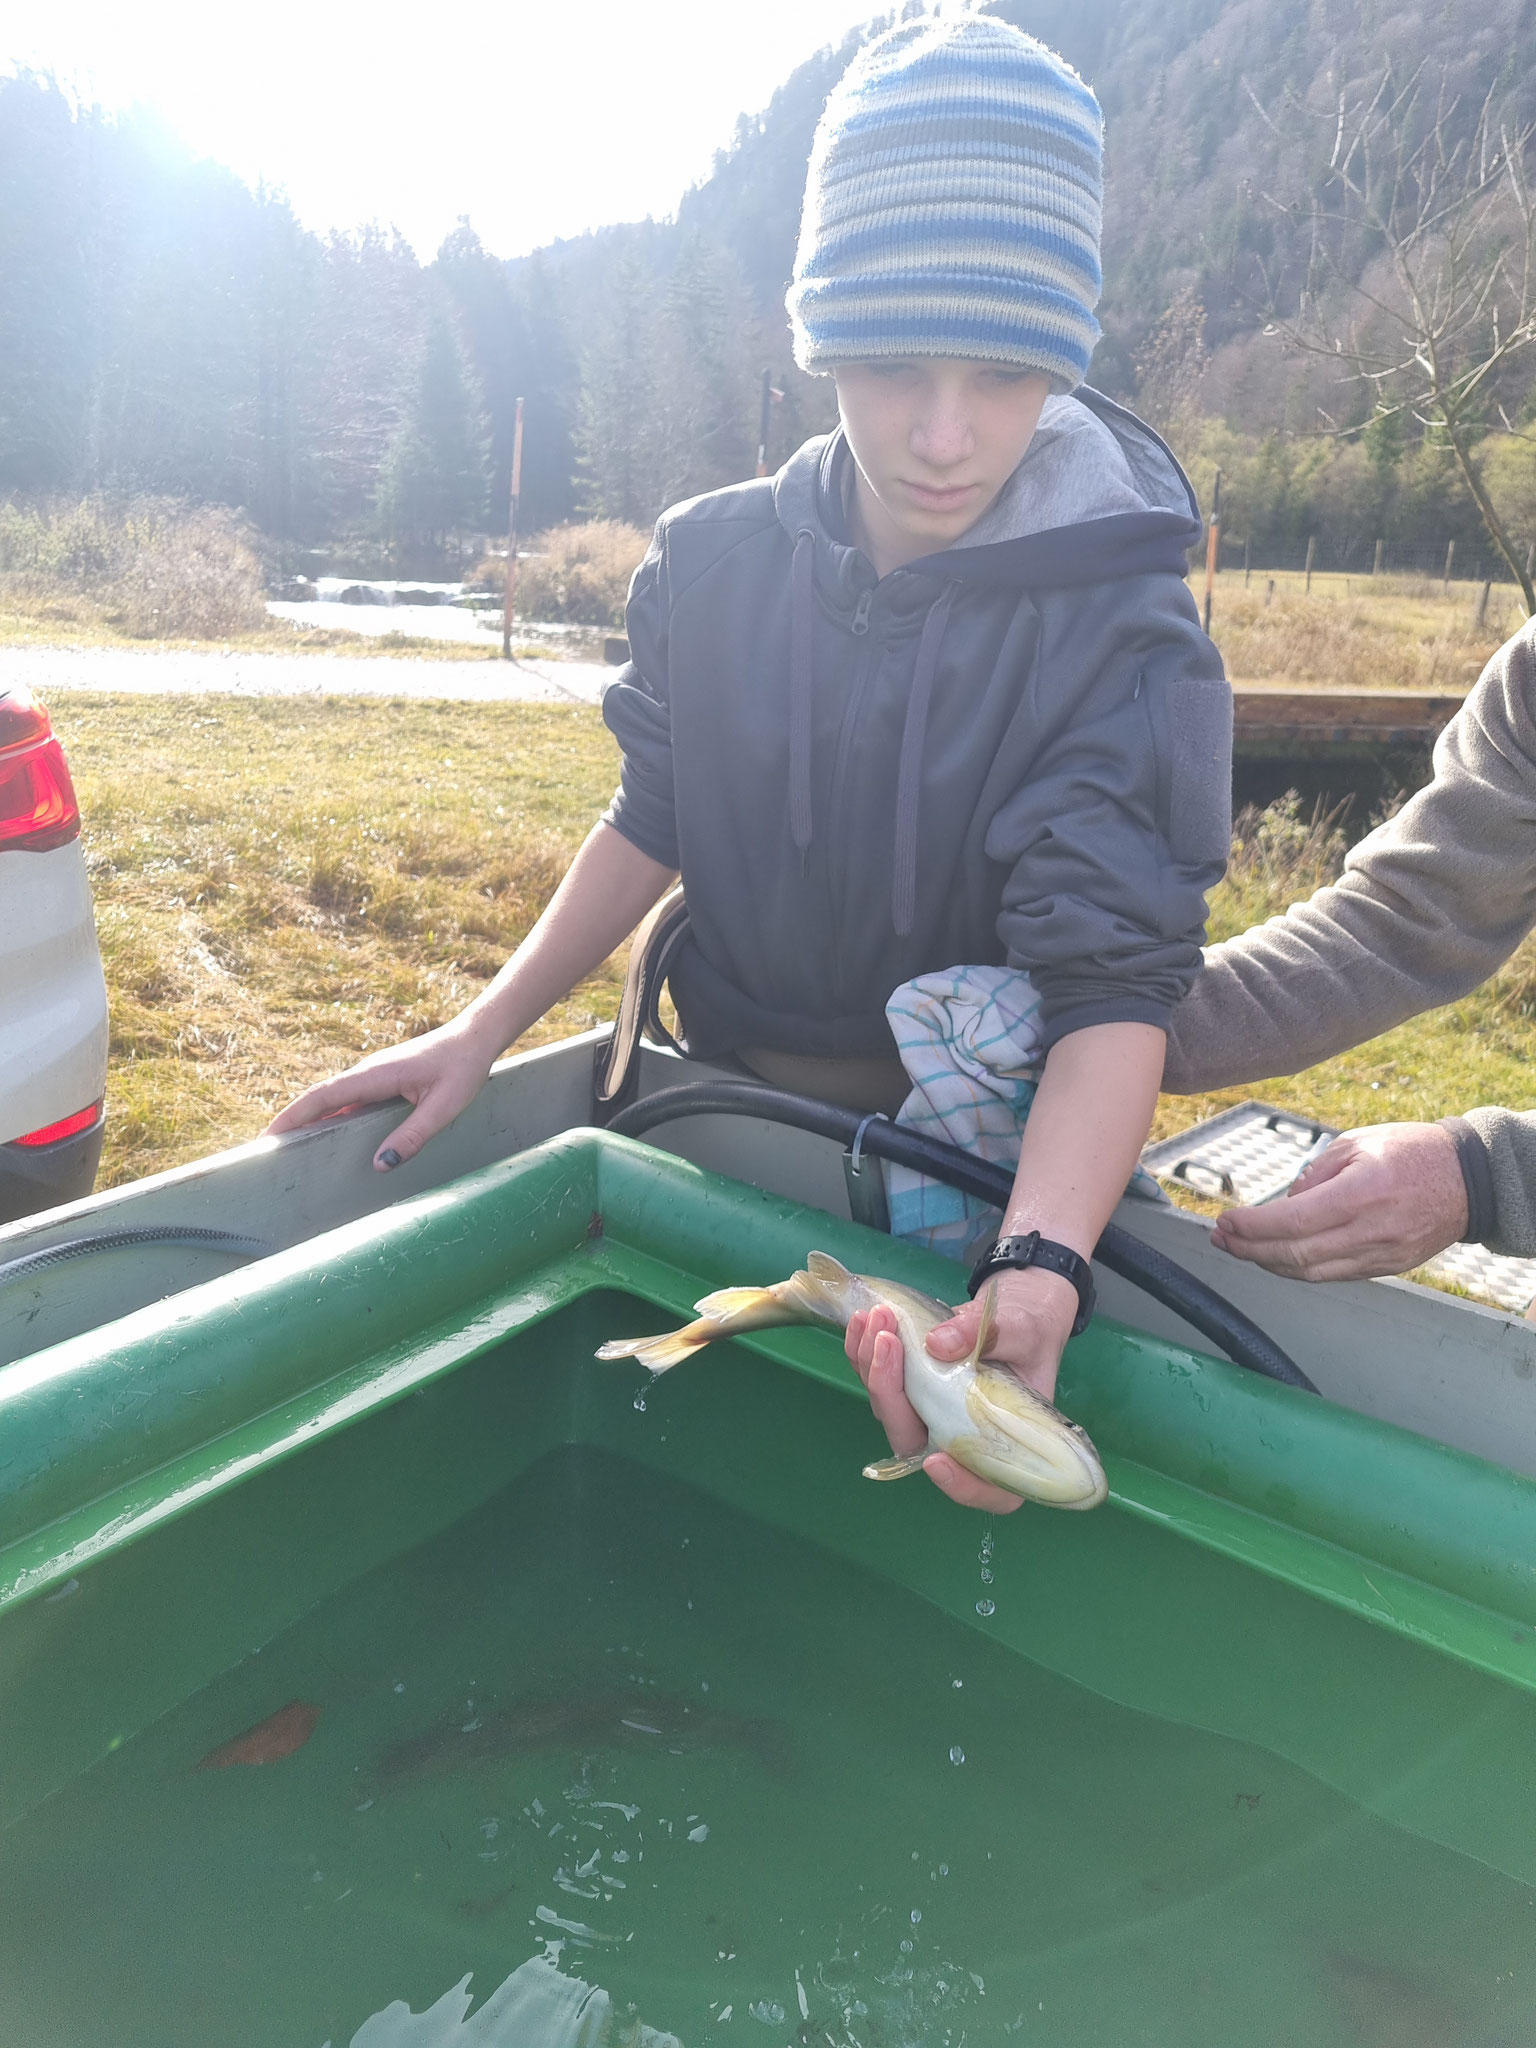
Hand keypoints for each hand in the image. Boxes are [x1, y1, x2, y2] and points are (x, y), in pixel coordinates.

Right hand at [265, 1015, 500, 1171]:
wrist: (475, 1037)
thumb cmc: (462, 1067)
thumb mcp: (443, 1107)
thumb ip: (413, 1135)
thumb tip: (381, 1163)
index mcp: (374, 1075)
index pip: (322, 1096)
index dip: (292, 1116)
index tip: (267, 1137)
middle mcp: (367, 1072)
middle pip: (320, 1099)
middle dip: (292, 1123)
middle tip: (269, 1153)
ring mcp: (373, 1075)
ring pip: (334, 1100)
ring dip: (312, 1122)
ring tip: (293, 1152)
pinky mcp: (383, 1079)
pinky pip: (351, 1100)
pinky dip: (335, 1117)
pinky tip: (333, 1138)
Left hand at [844, 1265, 1078, 1512]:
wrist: (1014, 1315)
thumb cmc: (1031, 1336)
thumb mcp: (1023, 1332)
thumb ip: (989, 1336)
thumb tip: (939, 1344)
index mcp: (1005, 1445)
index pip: (989, 1490)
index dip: (961, 1486)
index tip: (938, 1461)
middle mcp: (960, 1440)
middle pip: (916, 1443)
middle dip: (891, 1394)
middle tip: (887, 1342)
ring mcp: (928, 1418)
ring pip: (890, 1411)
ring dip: (872, 1366)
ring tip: (878, 1318)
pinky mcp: (908, 1393)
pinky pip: (878, 1383)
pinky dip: (862, 1354)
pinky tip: (861, 1321)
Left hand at [1210, 1121, 1468, 1281]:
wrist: (1470, 1181)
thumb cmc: (1413, 1152)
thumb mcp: (1357, 1144)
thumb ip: (1315, 1174)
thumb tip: (1284, 1202)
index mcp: (1362, 1193)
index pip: (1294, 1221)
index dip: (1252, 1227)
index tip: (1225, 1222)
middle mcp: (1371, 1230)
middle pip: (1296, 1254)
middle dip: (1249, 1250)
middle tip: (1221, 1239)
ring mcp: (1381, 1254)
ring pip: (1311, 1272)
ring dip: (1269, 1264)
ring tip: (1240, 1248)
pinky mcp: (1387, 1268)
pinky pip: (1333, 1274)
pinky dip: (1299, 1268)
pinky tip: (1277, 1256)